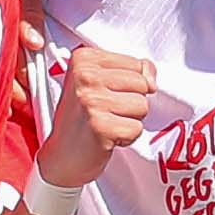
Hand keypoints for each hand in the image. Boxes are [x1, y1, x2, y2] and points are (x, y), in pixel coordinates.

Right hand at [42, 40, 156, 179]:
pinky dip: (127, 138)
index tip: (106, 95)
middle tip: (107, 112)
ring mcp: (91, 100)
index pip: (137, 64)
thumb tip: (152, 80)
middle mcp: (85, 76)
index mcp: (84, 58)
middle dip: (132, 102)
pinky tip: (107, 137)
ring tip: (107, 124)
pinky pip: (137, 128)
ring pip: (143, 106)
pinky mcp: (100, 126)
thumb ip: (132, 71)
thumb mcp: (102, 83)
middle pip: (142, 84)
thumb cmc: (83, 118)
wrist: (62, 155)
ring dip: (130, 120)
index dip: (130, 85)